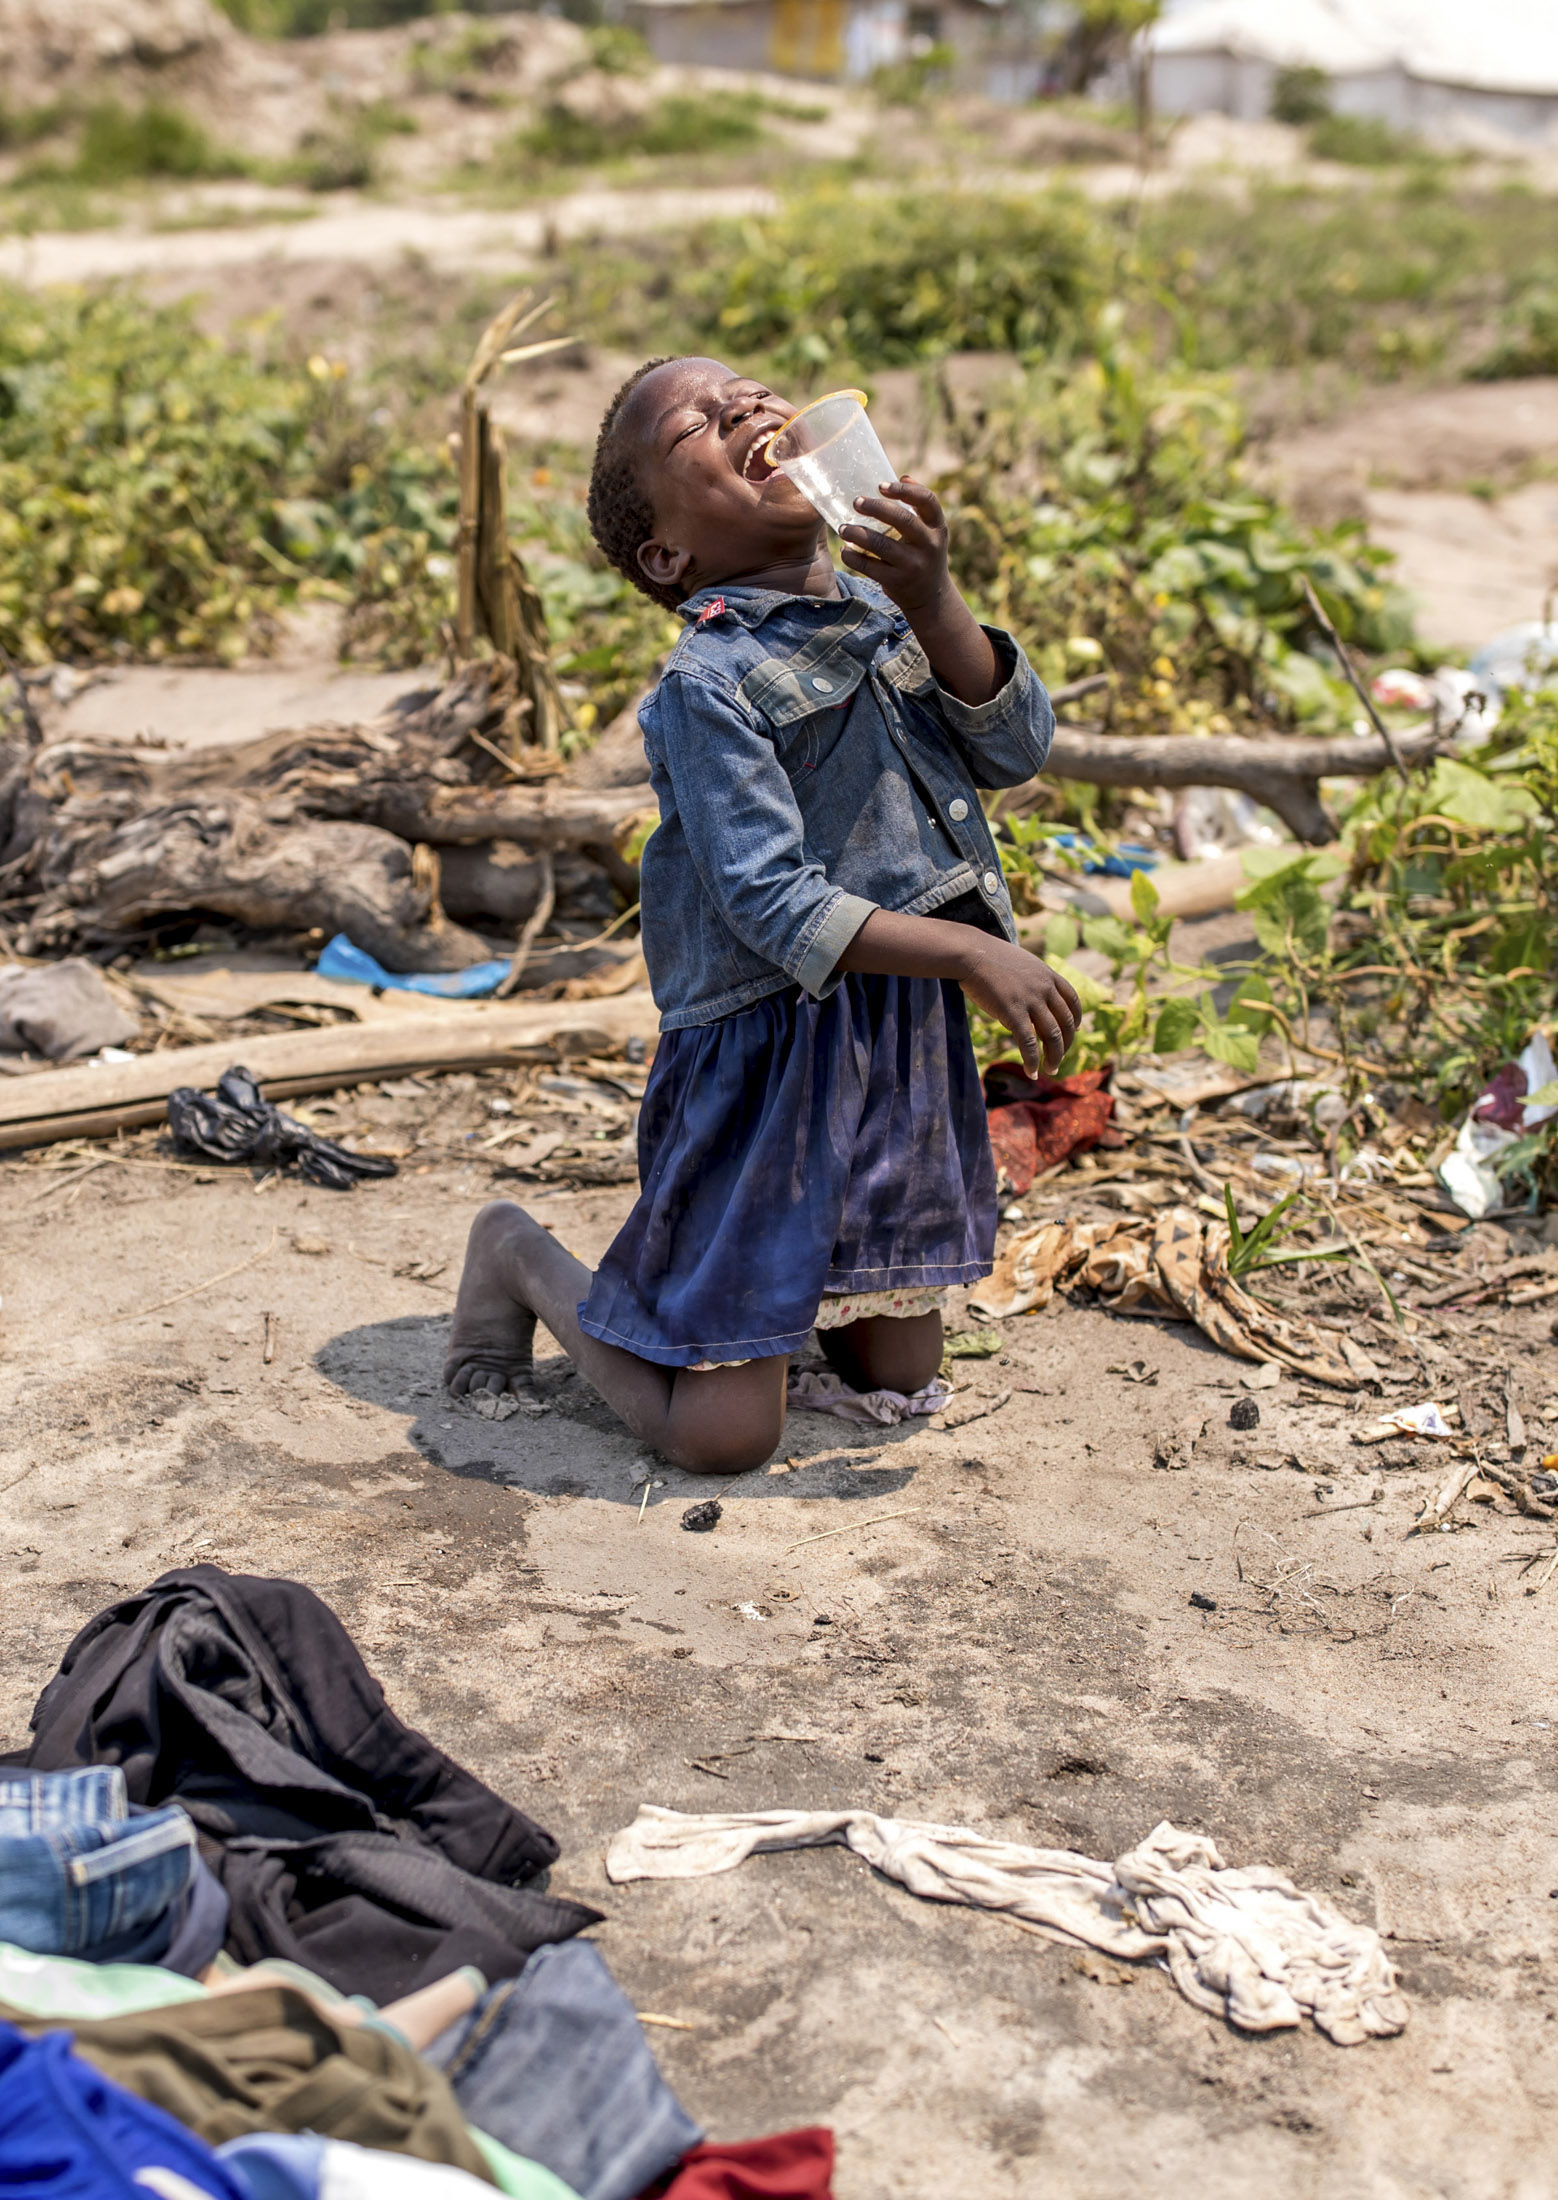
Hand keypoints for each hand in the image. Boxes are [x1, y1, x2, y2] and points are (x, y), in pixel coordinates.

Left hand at [838, 477, 952, 618]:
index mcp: (937, 527)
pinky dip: (854, 558)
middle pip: (902, 520)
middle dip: (876, 508)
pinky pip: (870, 567)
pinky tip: (845, 550)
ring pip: (881, 545)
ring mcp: (913, 565)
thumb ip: (916, 508)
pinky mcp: (898, 582)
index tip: (882, 485)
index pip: (927, 500)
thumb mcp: (929, 532)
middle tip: (856, 502)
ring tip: (843, 528)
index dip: (905, 490)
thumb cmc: (923, 554)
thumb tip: (901, 477)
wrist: (931, 597)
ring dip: (858, 534)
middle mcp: (929, 545)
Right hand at [959, 938, 1081, 1077]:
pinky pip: (1028, 1042)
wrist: (970, 953)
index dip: (1075, 1018)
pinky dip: (1032, 1060)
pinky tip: (1032, 1072)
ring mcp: (1030, 1000)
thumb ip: (1030, 980)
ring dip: (1054, 1057)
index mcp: (1047, 975)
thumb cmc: (988, 958)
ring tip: (1050, 1070)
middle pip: (1065, 1022)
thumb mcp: (1019, 964)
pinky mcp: (1013, 1013)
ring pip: (1052, 1036)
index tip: (1074, 1029)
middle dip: (1065, 1045)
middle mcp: (1044, 988)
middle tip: (1058, 1059)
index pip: (1072, 1000)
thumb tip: (1028, 997)